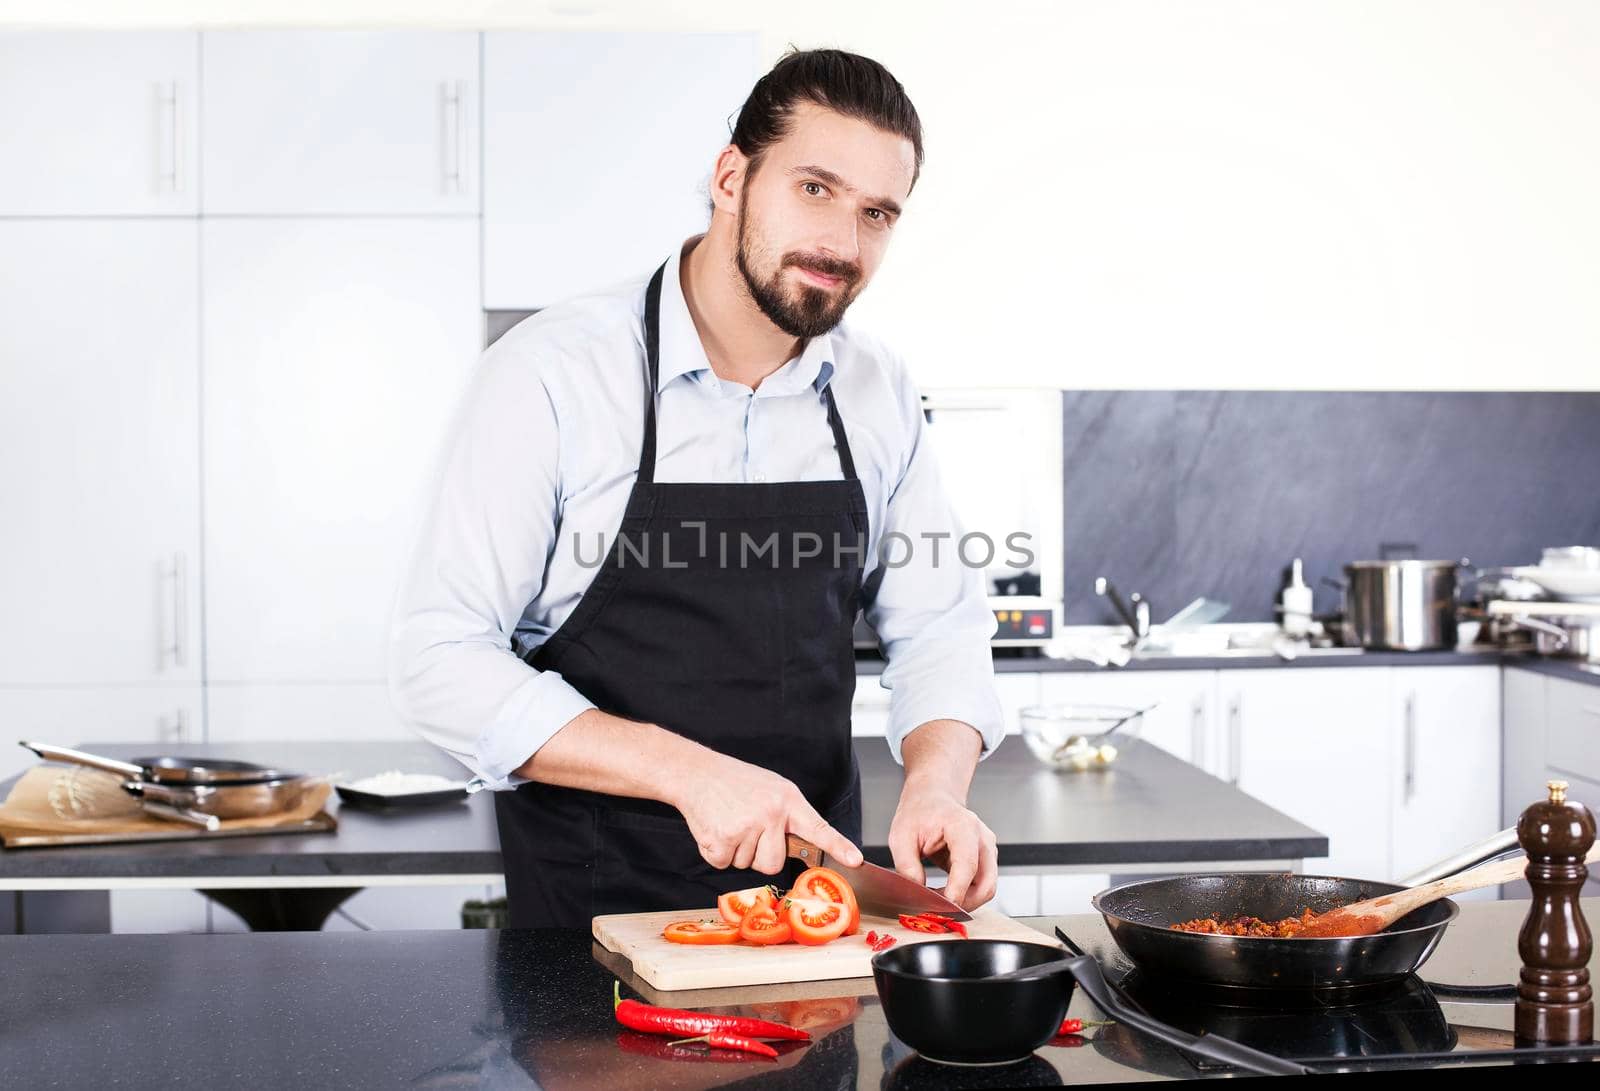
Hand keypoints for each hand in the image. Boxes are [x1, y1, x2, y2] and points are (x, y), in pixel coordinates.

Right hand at [670, 752, 862, 875]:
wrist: (696, 773)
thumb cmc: (735, 782)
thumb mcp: (771, 789)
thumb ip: (787, 815)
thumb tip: (802, 847)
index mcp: (787, 800)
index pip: (818, 828)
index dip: (838, 847)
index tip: (855, 860)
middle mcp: (771, 814)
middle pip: (773, 864)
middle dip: (759, 855)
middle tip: (746, 828)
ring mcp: (747, 827)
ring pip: (747, 865)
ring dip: (736, 850)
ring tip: (729, 821)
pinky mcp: (722, 840)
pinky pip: (724, 864)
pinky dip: (716, 852)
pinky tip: (715, 828)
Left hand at [888, 781, 997, 910]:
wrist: (932, 797)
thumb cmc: (919, 811)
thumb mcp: (901, 836)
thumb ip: (907, 866)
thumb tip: (917, 894)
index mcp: (963, 826)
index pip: (967, 865)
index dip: (957, 891)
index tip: (942, 907)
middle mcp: (982, 838)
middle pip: (986, 883)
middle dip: (965, 903)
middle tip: (939, 911)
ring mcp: (987, 849)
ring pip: (987, 887)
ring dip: (966, 901)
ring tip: (938, 901)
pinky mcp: (985, 859)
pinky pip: (982, 884)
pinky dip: (966, 895)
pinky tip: (945, 894)